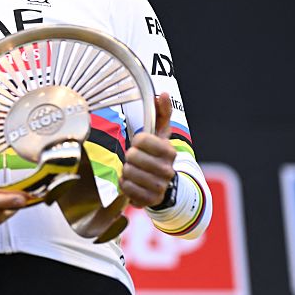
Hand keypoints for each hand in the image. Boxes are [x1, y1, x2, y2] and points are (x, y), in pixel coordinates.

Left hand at [120, 93, 176, 207]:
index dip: (137, 141)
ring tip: (134, 171)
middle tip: (135, 159)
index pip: (141, 139)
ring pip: (128, 172)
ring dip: (126, 171)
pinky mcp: (150, 200)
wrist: (164, 185)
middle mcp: (167, 170)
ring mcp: (159, 186)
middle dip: (129, 157)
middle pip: (132, 156)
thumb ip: (161, 112)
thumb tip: (161, 93)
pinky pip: (126, 188)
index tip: (140, 145)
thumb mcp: (160, 134)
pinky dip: (125, 184)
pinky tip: (132, 182)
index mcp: (169, 151)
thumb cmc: (158, 155)